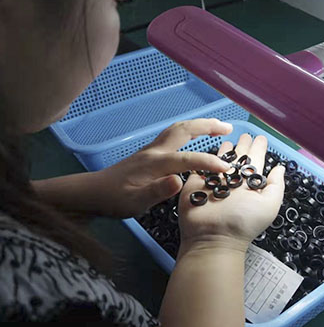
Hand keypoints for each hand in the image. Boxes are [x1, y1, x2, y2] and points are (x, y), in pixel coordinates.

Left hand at [94, 118, 233, 217]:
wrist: (92, 192)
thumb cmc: (113, 199)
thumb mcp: (134, 202)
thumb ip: (157, 191)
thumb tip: (178, 181)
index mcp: (155, 163)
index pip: (187, 159)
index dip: (208, 162)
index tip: (226, 169)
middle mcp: (155, 151)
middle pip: (184, 130)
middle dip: (208, 126)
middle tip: (228, 128)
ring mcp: (152, 149)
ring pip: (179, 129)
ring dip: (200, 124)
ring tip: (218, 126)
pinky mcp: (150, 152)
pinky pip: (174, 134)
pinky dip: (190, 129)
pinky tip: (195, 135)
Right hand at [177, 133, 285, 256]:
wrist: (214, 238)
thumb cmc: (243, 224)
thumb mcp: (269, 205)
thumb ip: (276, 185)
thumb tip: (280, 168)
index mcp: (251, 185)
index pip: (256, 162)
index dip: (259, 149)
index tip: (261, 138)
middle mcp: (234, 182)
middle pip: (239, 159)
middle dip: (243, 146)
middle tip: (246, 134)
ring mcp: (215, 182)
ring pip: (221, 161)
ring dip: (226, 150)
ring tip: (230, 139)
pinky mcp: (197, 184)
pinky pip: (201, 166)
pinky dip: (205, 157)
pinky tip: (210, 150)